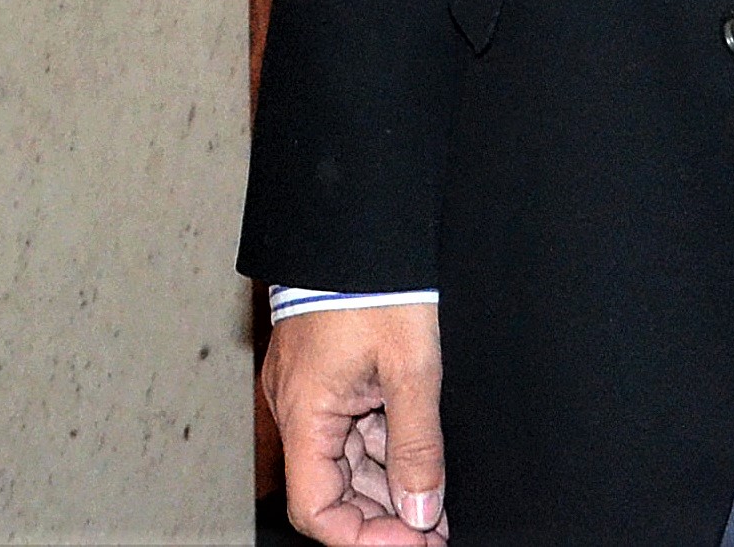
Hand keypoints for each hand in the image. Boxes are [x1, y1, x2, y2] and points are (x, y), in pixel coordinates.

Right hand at [266, 303, 447, 542]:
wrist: (356, 218)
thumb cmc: (374, 280)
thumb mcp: (412, 367)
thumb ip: (417, 446)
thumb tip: (422, 510)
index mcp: (306, 412)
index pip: (316, 509)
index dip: (364, 538)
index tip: (413, 539)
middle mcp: (297, 407)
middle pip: (332, 490)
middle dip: (384, 517)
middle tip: (436, 530)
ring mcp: (309, 391)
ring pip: (344, 461)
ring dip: (387, 487)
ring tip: (435, 504)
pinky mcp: (325, 376)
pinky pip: (349, 430)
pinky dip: (382, 452)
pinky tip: (418, 463)